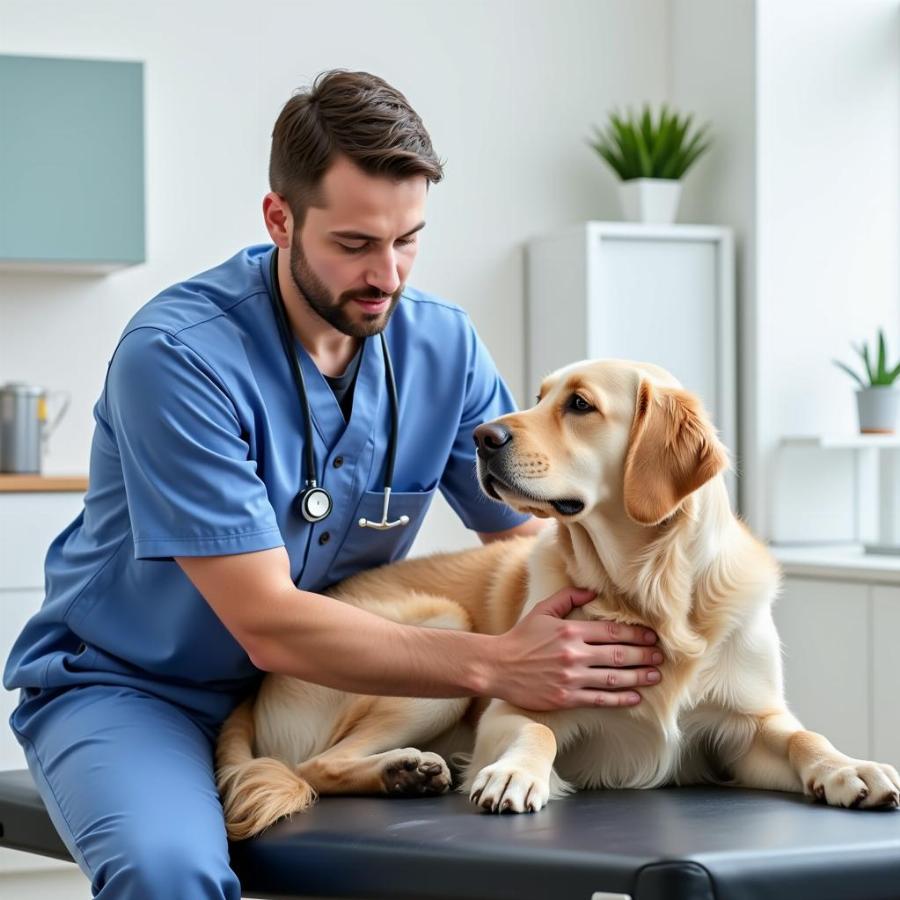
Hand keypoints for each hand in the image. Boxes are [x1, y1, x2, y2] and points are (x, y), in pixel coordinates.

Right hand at [489, 587, 661, 710]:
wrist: (496, 667)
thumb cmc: (520, 637)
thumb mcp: (542, 610)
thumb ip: (568, 597)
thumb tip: (593, 591)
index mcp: (570, 631)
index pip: (612, 633)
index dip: (636, 635)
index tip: (652, 637)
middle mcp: (574, 654)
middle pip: (618, 655)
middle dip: (644, 655)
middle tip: (661, 657)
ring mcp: (571, 678)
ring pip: (614, 678)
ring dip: (638, 677)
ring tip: (655, 676)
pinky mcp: (566, 698)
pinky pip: (600, 699)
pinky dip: (621, 698)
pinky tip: (635, 697)